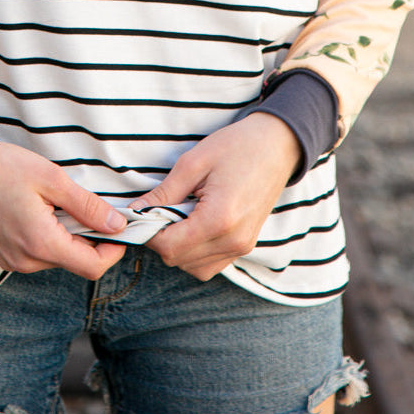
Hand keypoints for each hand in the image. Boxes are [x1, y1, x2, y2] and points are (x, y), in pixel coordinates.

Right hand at [0, 141, 126, 279]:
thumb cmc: (2, 168)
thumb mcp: (52, 179)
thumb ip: (88, 206)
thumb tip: (117, 225)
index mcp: (41, 243)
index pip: (92, 266)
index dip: (114, 249)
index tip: (119, 227)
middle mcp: (26, 261)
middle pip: (76, 261)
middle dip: (90, 238)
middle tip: (87, 205)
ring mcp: (13, 262)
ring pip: (58, 257)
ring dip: (68, 236)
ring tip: (57, 204)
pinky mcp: (5, 257)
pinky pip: (39, 254)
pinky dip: (49, 237)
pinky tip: (40, 211)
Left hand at [134, 113, 301, 280]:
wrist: (277, 145)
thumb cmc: (236, 147)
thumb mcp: (193, 163)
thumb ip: (164, 193)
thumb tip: (136, 211)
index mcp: (219, 219)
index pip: (170, 247)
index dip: (148, 232)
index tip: (142, 213)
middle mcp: (233, 241)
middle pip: (179, 259)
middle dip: (162, 238)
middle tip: (161, 209)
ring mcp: (242, 246)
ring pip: (194, 267)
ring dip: (178, 247)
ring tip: (180, 214)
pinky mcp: (245, 246)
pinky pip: (211, 264)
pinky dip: (195, 252)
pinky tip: (194, 224)